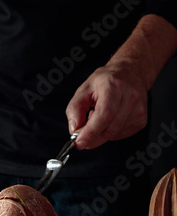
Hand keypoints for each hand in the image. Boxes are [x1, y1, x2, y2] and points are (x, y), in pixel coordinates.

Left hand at [66, 14, 176, 149]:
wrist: (130, 73)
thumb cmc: (107, 80)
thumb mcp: (84, 89)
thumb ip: (75, 109)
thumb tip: (74, 129)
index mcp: (114, 87)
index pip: (104, 115)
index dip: (90, 132)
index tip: (79, 142)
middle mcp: (130, 98)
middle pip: (109, 129)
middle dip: (92, 138)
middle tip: (82, 136)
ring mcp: (138, 110)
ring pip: (114, 134)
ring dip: (101, 134)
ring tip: (98, 118)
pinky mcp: (141, 120)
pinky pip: (121, 135)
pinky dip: (110, 133)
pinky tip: (109, 121)